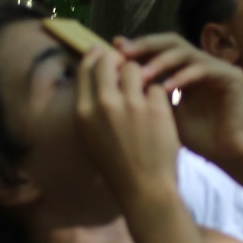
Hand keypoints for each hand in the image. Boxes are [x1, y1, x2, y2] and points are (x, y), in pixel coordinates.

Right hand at [74, 45, 179, 205]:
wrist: (144, 188)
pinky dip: (158, 96)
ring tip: (144, 94)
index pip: (86, 68)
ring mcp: (131, 104)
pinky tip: (158, 112)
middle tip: (127, 69)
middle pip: (109, 60)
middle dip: (118, 60)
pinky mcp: (155, 108)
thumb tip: (95, 74)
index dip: (96, 57)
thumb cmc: (117, 166)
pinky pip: (156, 87)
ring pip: (135, 68)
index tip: (104, 55)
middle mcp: (104, 104)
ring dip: (141, 76)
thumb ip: (91, 105)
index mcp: (84, 112)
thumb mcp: (92, 136)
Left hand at [114, 33, 242, 166]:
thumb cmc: (199, 138)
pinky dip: (183, 77)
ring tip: (141, 75)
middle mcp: (201, 61)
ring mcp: (218, 66)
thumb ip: (147, 96)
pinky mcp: (232, 76)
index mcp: (184, 67)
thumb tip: (115, 84)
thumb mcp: (164, 115)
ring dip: (161, 61)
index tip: (113, 54)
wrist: (232, 156)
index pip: (158, 48)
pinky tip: (165, 88)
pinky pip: (204, 69)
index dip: (136, 48)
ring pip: (185, 51)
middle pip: (170, 40)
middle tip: (124, 53)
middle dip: (145, 45)